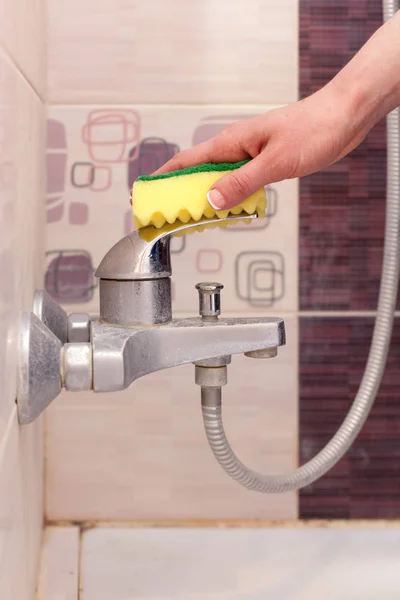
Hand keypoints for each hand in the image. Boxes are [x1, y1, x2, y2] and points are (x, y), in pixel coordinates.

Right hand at [154, 85, 371, 209]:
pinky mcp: (264, 162)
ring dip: (207, 200)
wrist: (344, 117)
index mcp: (230, 142)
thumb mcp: (275, 162)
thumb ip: (242, 182)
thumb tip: (211, 201)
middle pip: (198, 174)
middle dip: (181, 195)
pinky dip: (231, 198)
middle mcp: (235, 148)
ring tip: (196, 222)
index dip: (163, 179)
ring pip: (219, 180)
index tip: (144, 195)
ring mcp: (249, 155)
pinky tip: (232, 212)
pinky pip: (238, 183)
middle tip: (168, 219)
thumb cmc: (313, 130)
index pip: (185, 161)